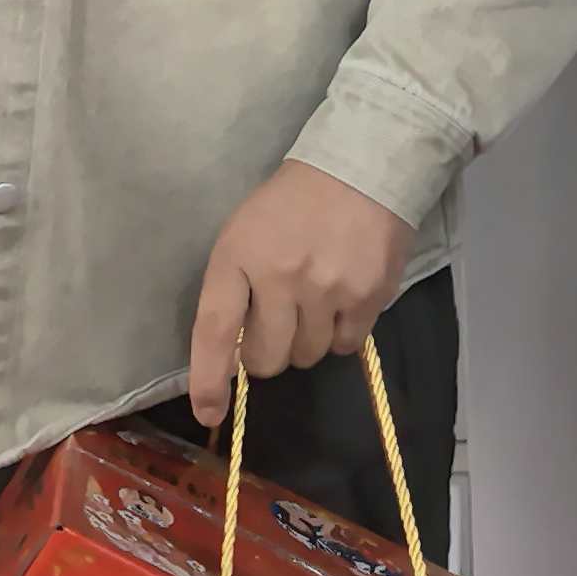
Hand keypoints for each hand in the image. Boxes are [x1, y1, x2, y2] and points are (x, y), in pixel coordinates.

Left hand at [188, 162, 413, 427]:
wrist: (361, 165)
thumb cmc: (292, 203)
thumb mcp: (245, 232)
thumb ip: (235, 288)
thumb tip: (234, 356)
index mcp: (238, 257)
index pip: (214, 332)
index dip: (208, 380)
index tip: (209, 411)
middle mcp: (280, 277)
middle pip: (267, 359)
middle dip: (269, 352)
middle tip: (280, 322)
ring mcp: (327, 288)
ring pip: (308, 355)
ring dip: (308, 339)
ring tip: (317, 300)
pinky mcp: (368, 294)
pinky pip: (347, 345)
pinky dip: (343, 331)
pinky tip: (344, 297)